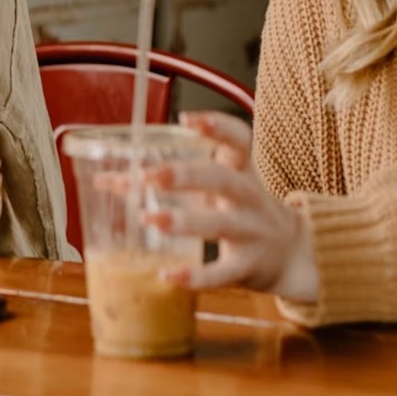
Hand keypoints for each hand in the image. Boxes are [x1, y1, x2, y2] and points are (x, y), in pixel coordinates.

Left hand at [151, 112, 316, 303]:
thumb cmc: (240, 211)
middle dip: (186, 176)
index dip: (217, 127)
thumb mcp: (217, 188)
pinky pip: (222, 272)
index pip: (240, 140)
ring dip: (184, 221)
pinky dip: (196, 276)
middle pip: (223, 180)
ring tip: (148, 220)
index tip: (186, 119)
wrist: (292, 253)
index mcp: (242, 171)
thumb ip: (169, 180)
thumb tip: (104, 180)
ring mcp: (252, 232)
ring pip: (221, 224)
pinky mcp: (249, 266)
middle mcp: (250, 198)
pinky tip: (168, 275)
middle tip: (150, 176)